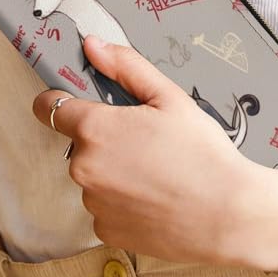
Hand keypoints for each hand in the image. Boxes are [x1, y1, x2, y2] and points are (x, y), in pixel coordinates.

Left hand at [32, 35, 277, 268]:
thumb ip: (126, 67)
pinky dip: (122, 200)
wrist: (228, 214)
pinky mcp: (106, 231)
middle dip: (104, 138)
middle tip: (145, 140)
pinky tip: (154, 197)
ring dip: (114, 170)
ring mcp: (93, 203)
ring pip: (94, 175)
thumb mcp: (169, 97)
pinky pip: (105, 206)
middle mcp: (84, 168)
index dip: (60, 99)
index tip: (74, 102)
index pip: (49, 107)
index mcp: (95, 130)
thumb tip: (93, 46)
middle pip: (80, 143)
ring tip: (155, 171)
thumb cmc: (201, 153)